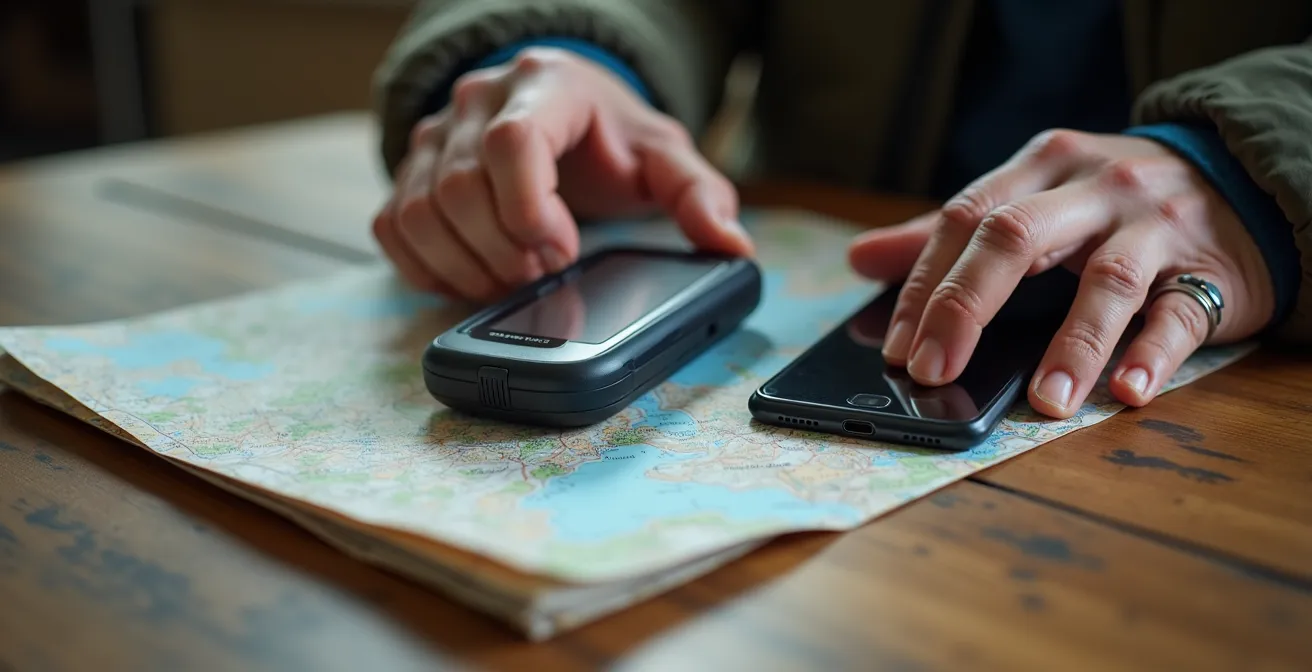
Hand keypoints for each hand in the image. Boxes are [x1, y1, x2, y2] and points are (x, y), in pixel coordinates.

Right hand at [372, 47, 752, 301]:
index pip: (514, 144)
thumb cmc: (610, 139)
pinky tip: (471, 277)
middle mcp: (476, 100)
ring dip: (466, 267)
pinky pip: (393, 228)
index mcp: (544, 86)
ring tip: (513, 279)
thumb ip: (697, 193)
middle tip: (545, 272)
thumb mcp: (663, 156)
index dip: (532, 211)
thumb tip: (730, 244)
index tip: (563, 251)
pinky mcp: (410, 171)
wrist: (561, 118)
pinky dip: (427, 268)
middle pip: (462, 189)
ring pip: (420, 212)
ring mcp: (435, 135)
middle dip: (506, 251)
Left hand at [848, 130, 1274, 417]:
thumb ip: (950, 233)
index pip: (966, 217)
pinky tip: (1126, 391)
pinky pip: (1180, 314)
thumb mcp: (1033, 198)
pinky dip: (1153, 354)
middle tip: (931, 372)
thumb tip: (860, 258)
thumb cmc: (1111, 204)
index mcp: (1043, 166)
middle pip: (1018, 237)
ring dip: (1072, 344)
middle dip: (966, 305)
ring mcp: (1157, 226)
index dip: (926, 284)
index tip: (897, 347)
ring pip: (1108, 281)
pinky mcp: (1211, 271)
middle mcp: (1096, 189)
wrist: (1239, 181)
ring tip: (1043, 400)